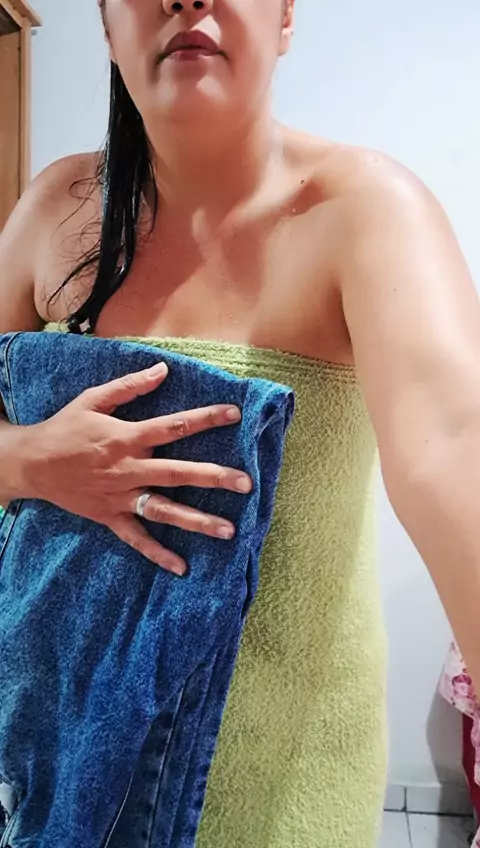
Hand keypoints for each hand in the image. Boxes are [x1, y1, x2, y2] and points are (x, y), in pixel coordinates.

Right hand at [25, 363, 251, 575]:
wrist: (30, 464)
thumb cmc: (65, 428)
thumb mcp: (93, 399)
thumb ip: (130, 386)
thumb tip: (163, 369)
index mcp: (126, 437)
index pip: (173, 426)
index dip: (205, 418)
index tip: (234, 414)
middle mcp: (127, 469)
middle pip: (177, 473)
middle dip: (213, 478)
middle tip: (246, 484)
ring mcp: (119, 497)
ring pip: (163, 510)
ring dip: (196, 521)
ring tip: (229, 531)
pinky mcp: (109, 516)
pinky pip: (136, 539)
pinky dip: (157, 554)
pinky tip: (182, 567)